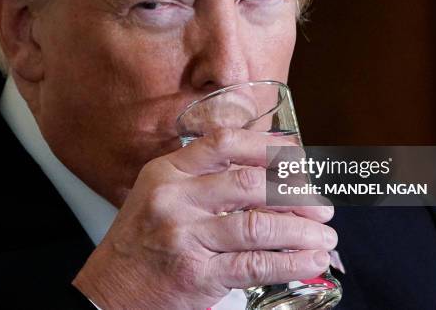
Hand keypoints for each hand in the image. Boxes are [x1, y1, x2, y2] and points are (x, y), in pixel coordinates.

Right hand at [72, 129, 336, 309]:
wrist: (109, 292)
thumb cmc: (142, 242)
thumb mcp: (162, 196)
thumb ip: (204, 181)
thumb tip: (269, 179)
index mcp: (168, 172)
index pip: (225, 143)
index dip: (268, 146)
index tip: (298, 156)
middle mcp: (175, 199)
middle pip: (250, 183)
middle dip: (297, 194)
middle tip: (321, 206)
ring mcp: (184, 237)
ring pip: (258, 226)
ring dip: (302, 231)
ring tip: (326, 237)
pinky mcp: (196, 274)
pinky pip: (255, 265)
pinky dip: (291, 262)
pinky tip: (312, 260)